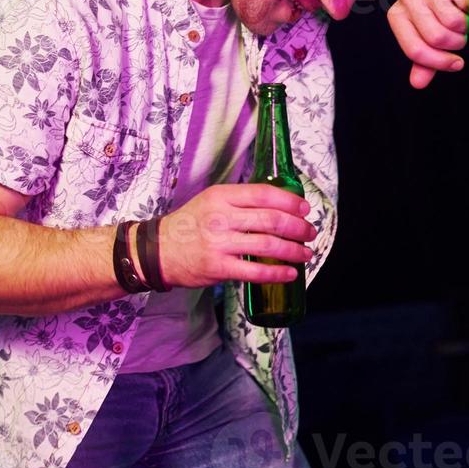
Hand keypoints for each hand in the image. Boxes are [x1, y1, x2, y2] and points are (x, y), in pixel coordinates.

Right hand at [154, 183, 315, 289]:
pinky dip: (277, 273)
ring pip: (268, 244)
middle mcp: (221, 217)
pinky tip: (290, 274)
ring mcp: (219, 243)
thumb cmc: (189, 225)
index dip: (290, 201)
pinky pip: (255, 271)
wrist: (159, 250)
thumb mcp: (210, 201)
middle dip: (297, 227)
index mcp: (221, 196)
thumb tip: (277, 205)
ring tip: (305, 253)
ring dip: (293, 250)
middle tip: (309, 232)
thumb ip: (239, 201)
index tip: (304, 209)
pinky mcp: (219, 267)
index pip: (263, 194)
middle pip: (271, 219)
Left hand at [387, 0, 468, 89]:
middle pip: (436, 38)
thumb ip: (423, 60)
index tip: (456, 63)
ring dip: (467, 27)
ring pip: (454, 23)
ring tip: (465, 18)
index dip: (439, 62)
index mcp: (398, 15)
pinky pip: (467, 5)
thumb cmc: (439, 4)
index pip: (414, 50)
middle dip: (456, 43)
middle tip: (460, 35)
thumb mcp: (427, 32)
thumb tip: (418, 83)